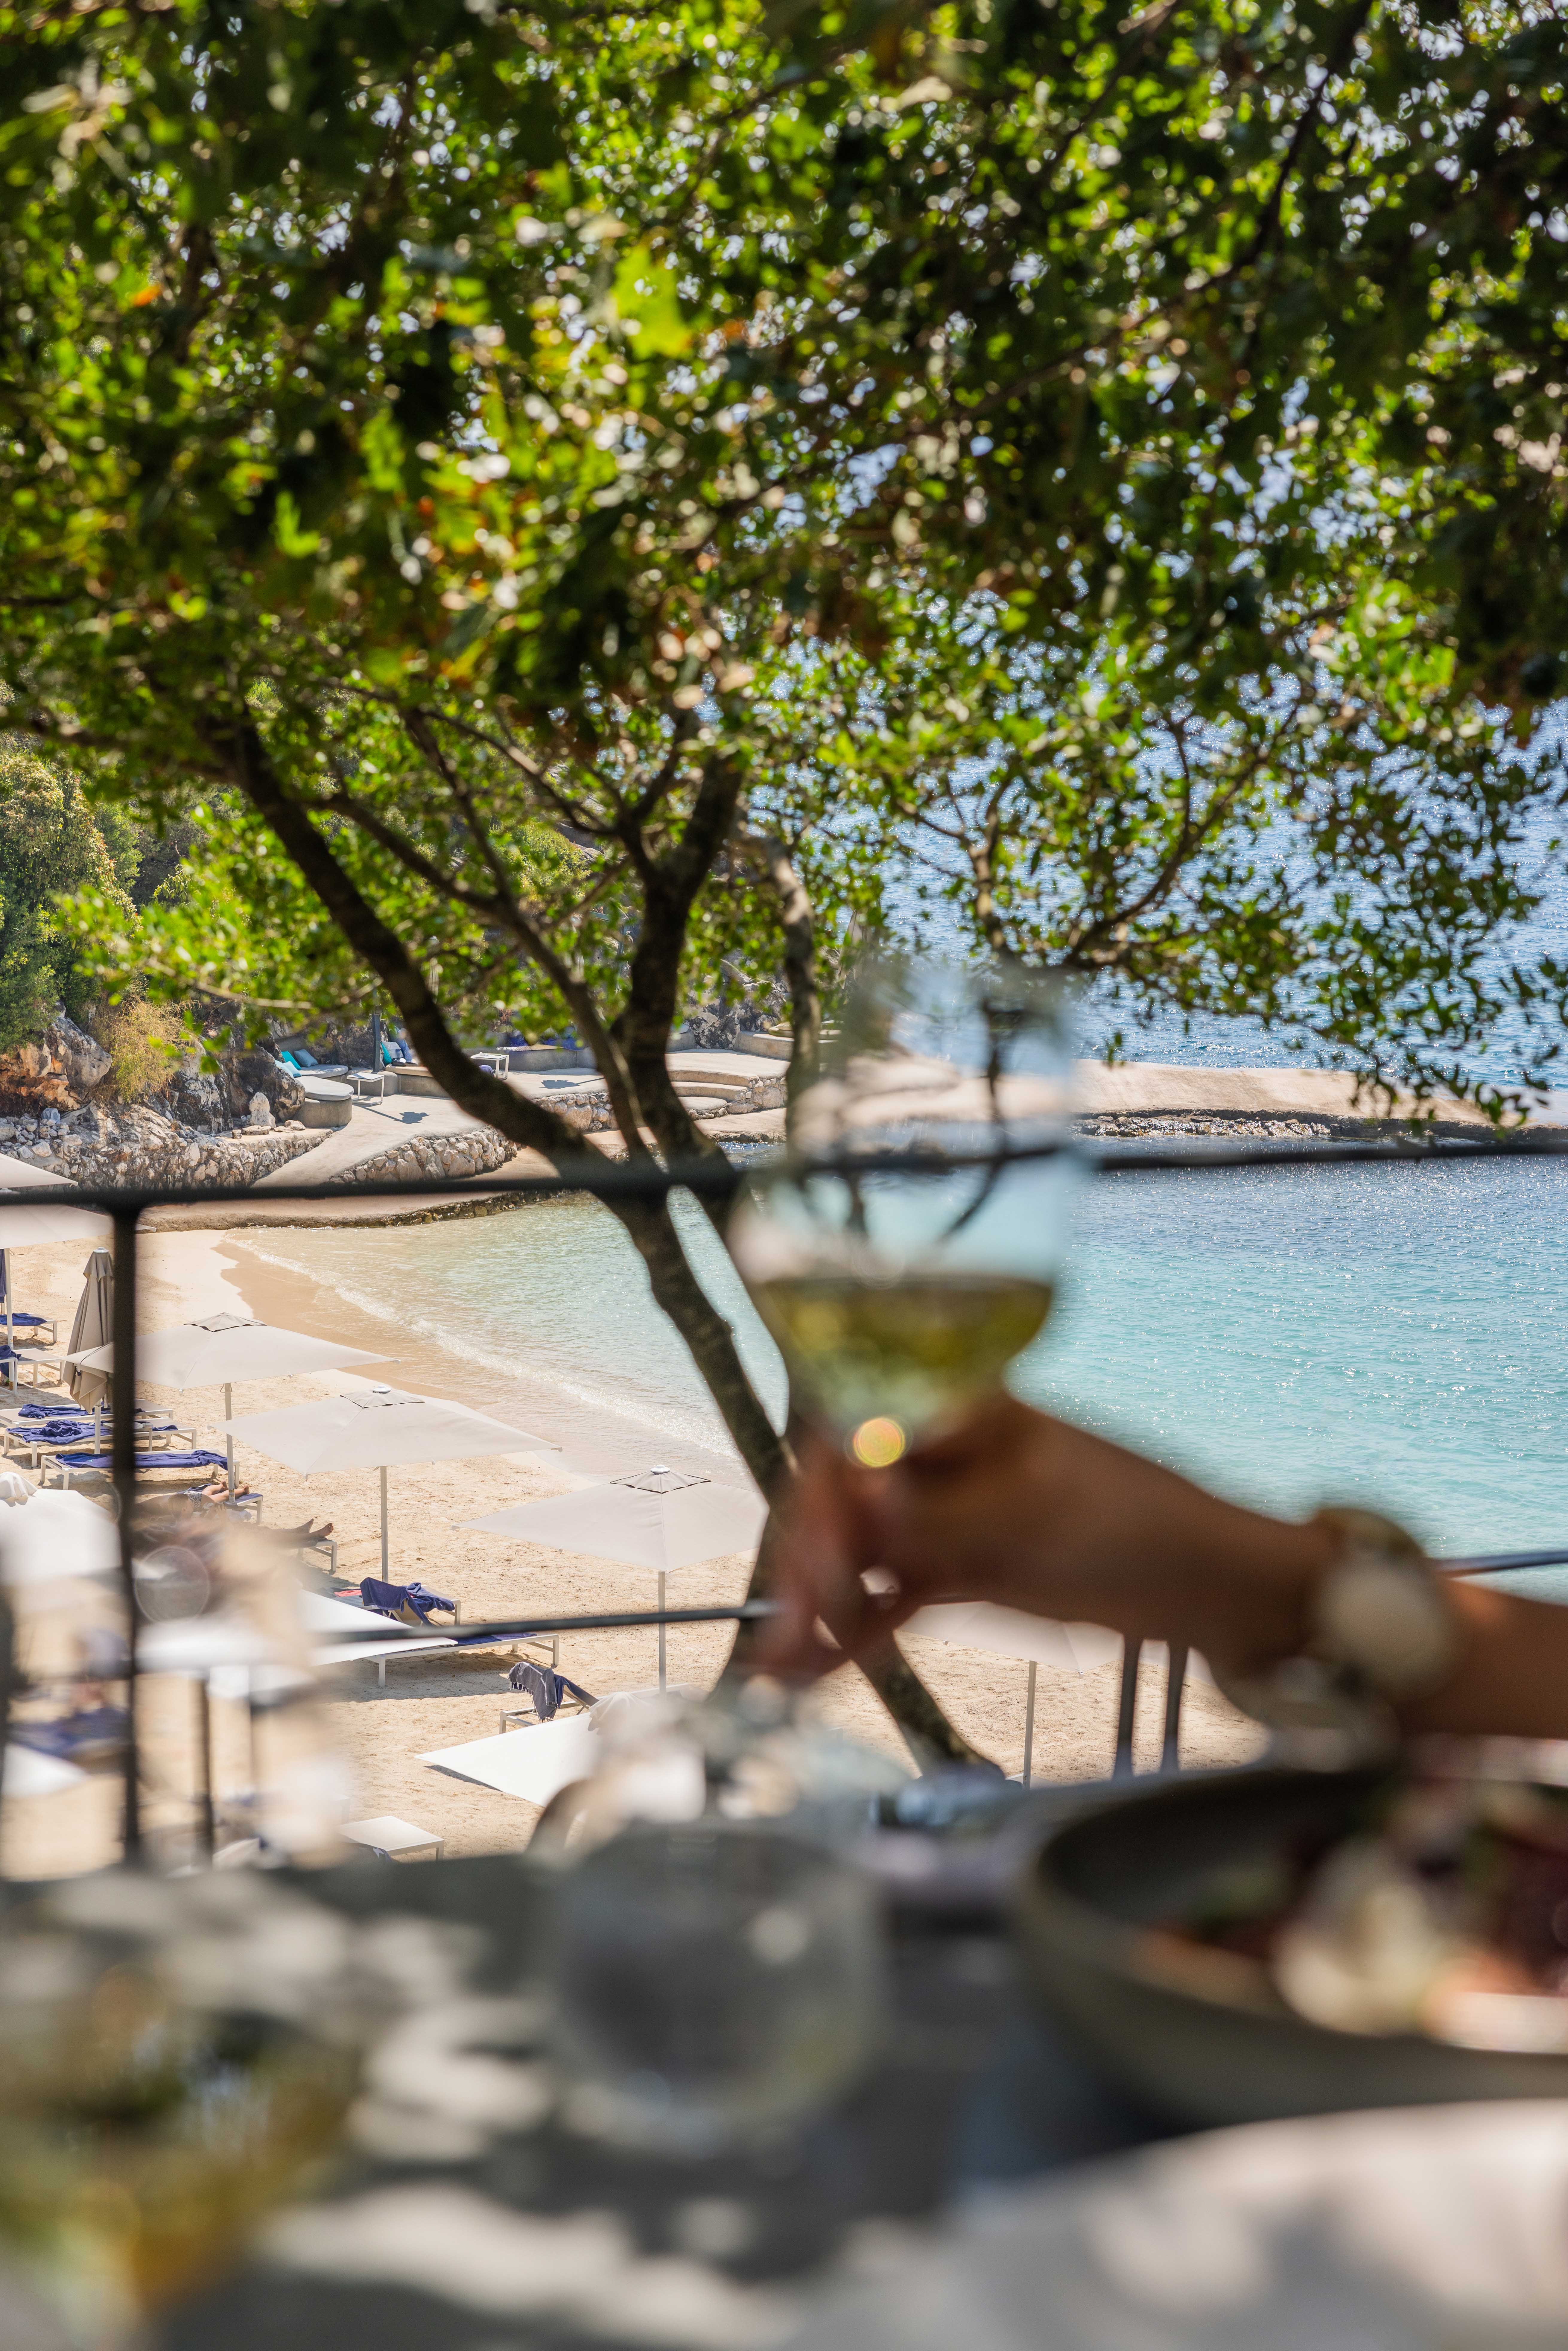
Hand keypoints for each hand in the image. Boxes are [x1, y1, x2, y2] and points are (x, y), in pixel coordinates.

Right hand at [763, 1394, 1334, 1682]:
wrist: (1206, 1584)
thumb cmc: (1139, 1523)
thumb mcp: (1034, 1516)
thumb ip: (941, 1517)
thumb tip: (860, 1498)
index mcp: (958, 1411)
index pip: (858, 1440)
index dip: (821, 1499)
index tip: (808, 1559)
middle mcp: (941, 1457)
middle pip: (847, 1503)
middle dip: (810, 1561)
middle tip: (785, 1626)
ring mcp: (949, 1516)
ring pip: (861, 1557)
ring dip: (818, 1606)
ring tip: (778, 1662)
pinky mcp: (962, 1571)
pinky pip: (891, 1599)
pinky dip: (853, 1633)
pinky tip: (811, 1670)